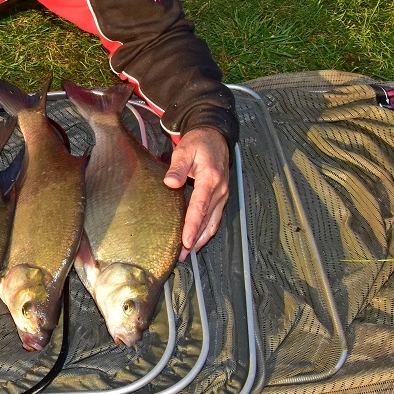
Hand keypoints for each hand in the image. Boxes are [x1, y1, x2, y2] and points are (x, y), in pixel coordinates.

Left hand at [163, 127, 230, 259]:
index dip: (192, 226)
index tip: (185, 241)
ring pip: (213, 223)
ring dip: (201, 239)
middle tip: (182, 256)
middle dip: (195, 239)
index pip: (200, 207)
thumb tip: (170, 183)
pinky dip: (206, 231)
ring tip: (188, 254)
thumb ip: (177, 167)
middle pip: (207, 220)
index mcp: (210, 179)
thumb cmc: (198, 143)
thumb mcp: (185, 150)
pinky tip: (197, 240)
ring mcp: (223, 195)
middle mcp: (220, 190)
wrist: (215, 137)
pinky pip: (215, 218)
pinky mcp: (221, 197)